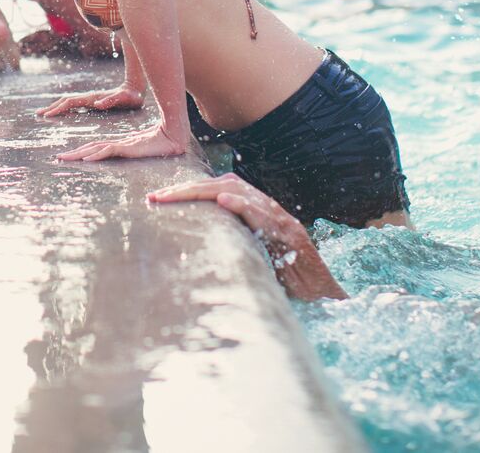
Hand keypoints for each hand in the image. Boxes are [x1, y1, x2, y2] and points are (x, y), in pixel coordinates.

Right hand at [38, 85, 143, 117]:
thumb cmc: (131, 96)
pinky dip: (65, 107)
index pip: (71, 102)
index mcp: (92, 98)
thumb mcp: (125, 99)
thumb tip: (97, 104)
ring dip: (56, 106)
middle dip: (52, 107)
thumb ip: (112, 100)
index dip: (58, 108)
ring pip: (69, 101)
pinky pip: (75, 104)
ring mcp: (90, 98)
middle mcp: (89, 97)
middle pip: (66, 101)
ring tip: (45, 113)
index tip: (47, 115)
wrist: (135, 88)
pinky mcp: (93, 101)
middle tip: (38, 114)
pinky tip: (63, 112)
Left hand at [57, 123, 187, 161]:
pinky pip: (108, 151)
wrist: (173, 136)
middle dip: (74, 153)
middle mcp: (118, 143)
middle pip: (91, 147)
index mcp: (120, 143)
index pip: (97, 146)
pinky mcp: (127, 148)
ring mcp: (122, 145)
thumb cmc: (161, 142)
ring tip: (64, 158)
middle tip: (58, 158)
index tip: (71, 156)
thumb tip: (134, 144)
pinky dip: (96, 155)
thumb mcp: (144, 146)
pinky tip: (86, 160)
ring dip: (79, 154)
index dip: (83, 151)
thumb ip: (136, 146)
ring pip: (95, 149)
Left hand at [147, 174, 345, 299]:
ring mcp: (281, 219)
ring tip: (176, 194)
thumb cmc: (285, 279)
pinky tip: (225, 200)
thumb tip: (191, 247)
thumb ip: (229, 243)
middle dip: (187, 189)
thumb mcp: (250, 257)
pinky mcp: (292, 234)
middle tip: (156, 197)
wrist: (323, 294)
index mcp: (255, 211)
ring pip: (241, 193)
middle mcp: (268, 209)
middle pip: (223, 185)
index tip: (157, 199)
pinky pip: (265, 215)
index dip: (189, 190)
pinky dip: (244, 205)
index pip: (219, 188)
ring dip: (205, 192)